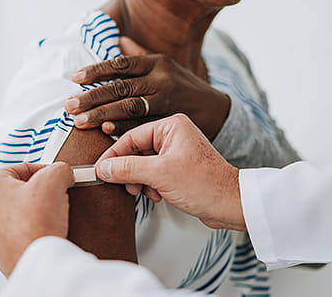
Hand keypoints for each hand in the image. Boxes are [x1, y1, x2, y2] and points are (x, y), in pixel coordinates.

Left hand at [0, 162, 74, 276]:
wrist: (35, 261)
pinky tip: (45, 232)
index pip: (22, 167)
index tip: (58, 178)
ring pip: (20, 211)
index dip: (45, 170)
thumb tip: (64, 173)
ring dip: (37, 212)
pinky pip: (20, 232)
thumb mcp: (55, 179)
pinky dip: (33, 230)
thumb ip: (60, 168)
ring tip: (52, 216)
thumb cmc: (35, 224)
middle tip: (56, 196)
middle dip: (40, 192)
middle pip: (20, 189)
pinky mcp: (0, 249)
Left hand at [65, 37, 229, 138]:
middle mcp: (161, 81)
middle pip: (120, 87)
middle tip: (69, 106)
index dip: (96, 71)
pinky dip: (124, 129)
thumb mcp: (166, 66)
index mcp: (157, 64)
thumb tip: (118, 40)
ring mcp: (166, 102)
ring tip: (80, 121)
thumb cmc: (184, 87)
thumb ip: (140, 55)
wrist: (215, 110)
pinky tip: (106, 131)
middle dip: (92, 97)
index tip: (75, 78)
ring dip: (102, 114)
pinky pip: (142, 125)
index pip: (121, 64)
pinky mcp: (169, 122)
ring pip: (129, 107)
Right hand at [95, 114, 244, 230]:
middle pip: (135, 151)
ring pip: (142, 164)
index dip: (114, 155)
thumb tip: (104, 168)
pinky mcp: (177, 167)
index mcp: (171, 127)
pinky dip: (150, 185)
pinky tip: (157, 194)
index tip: (101, 169)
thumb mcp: (160, 174)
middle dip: (129, 171)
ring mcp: (175, 152)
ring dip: (140, 180)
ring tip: (146, 191)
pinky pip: (152, 173)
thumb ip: (128, 169)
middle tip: (125, 184)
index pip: (130, 137)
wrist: (230, 205)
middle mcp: (173, 135)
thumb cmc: (206, 184)